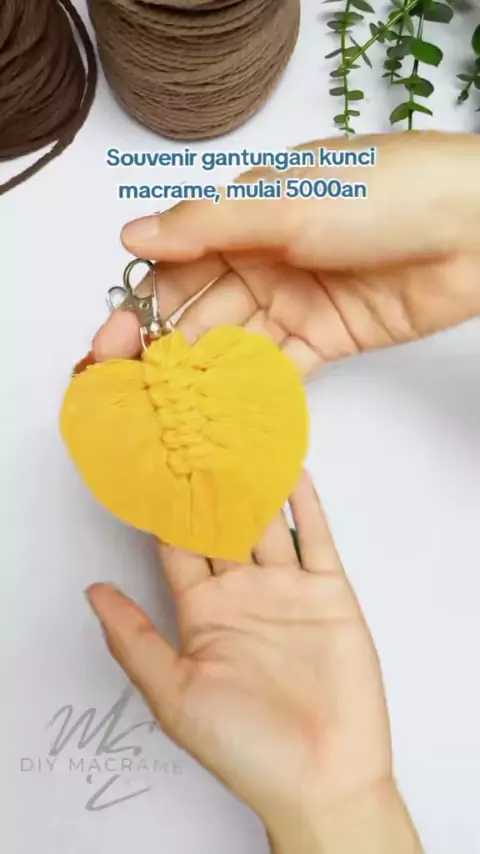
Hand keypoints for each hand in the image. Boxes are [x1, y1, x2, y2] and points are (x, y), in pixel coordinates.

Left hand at [86, 474, 392, 834]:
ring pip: (267, 523)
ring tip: (239, 439)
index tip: (152, 468)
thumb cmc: (243, 746)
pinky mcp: (328, 593)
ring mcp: (287, 590)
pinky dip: (305, 504)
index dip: (165, 510)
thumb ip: (133, 639)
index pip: (178, 549)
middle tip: (195, 436)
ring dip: (255, 484)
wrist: (322, 777)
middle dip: (210, 485)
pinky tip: (292, 470)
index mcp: (203, 614)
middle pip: (223, 525)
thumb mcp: (174, 693)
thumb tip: (92, 592)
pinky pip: (315, 538)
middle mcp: (243, 594)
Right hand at [93, 130, 479, 375]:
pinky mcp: (330, 338)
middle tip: (125, 393)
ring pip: (236, 345)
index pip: (179, 265)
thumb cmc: (384, 193)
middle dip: (161, 352)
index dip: (139, 308)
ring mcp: (298, 302)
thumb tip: (132, 237)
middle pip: (201, 312)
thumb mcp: (286, 201)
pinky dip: (253, 391)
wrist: (475, 227)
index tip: (108, 348)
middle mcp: (267, 260)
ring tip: (164, 413)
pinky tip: (219, 416)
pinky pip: (282, 369)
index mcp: (249, 215)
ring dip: (201, 378)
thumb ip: (208, 226)